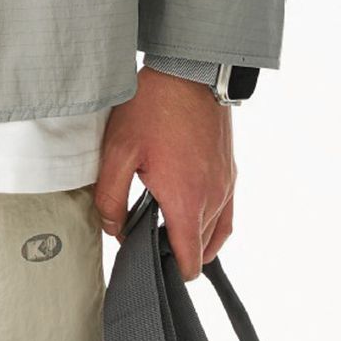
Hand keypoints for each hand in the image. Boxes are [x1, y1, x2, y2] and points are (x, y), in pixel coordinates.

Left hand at [91, 66, 236, 279]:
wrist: (188, 71)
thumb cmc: (153, 107)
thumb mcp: (118, 150)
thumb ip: (110, 197)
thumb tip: (114, 229)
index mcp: (187, 201)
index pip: (189, 262)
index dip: (168, 269)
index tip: (145, 257)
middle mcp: (214, 198)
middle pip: (201, 250)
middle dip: (175, 252)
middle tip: (145, 234)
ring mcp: (226, 184)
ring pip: (215, 233)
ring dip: (193, 237)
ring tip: (163, 224)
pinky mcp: (230, 170)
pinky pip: (226, 213)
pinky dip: (210, 223)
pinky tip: (190, 213)